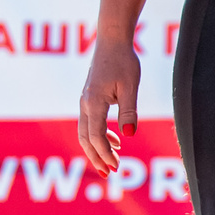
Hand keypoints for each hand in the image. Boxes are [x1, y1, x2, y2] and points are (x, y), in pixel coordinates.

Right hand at [77, 38, 140, 174]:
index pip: (96, 136)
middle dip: (96, 157)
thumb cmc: (123, 61)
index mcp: (94, 102)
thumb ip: (128, 111)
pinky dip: (99, 136)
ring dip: (96, 150)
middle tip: (109, 174)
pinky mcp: (89, 98)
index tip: (116, 166)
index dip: (105, 153)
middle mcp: (85, 104)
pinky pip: (89, 123)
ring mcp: (85, 101)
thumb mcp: (130, 86)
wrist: (111, 41)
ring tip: (110, 163)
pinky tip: (115, 140)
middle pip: (85, 138)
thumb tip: (128, 134)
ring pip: (84, 132)